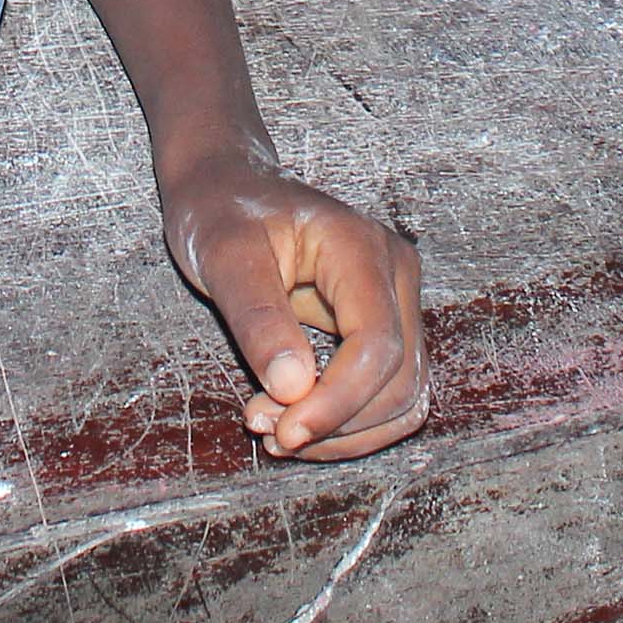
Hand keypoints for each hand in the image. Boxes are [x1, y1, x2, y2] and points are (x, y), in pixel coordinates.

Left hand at [165, 159, 427, 459]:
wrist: (227, 189)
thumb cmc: (221, 211)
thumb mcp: (223, 255)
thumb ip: (258, 318)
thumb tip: (293, 389)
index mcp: (360, 248)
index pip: (377, 343)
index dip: (337, 401)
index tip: (283, 433)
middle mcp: (394, 275)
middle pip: (397, 379)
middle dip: (334, 422)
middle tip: (263, 428)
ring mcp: (396, 303)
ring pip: (401, 397)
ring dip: (344, 433)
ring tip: (274, 430)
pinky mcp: (383, 328)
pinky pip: (386, 394)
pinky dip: (347, 423)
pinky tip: (294, 422)